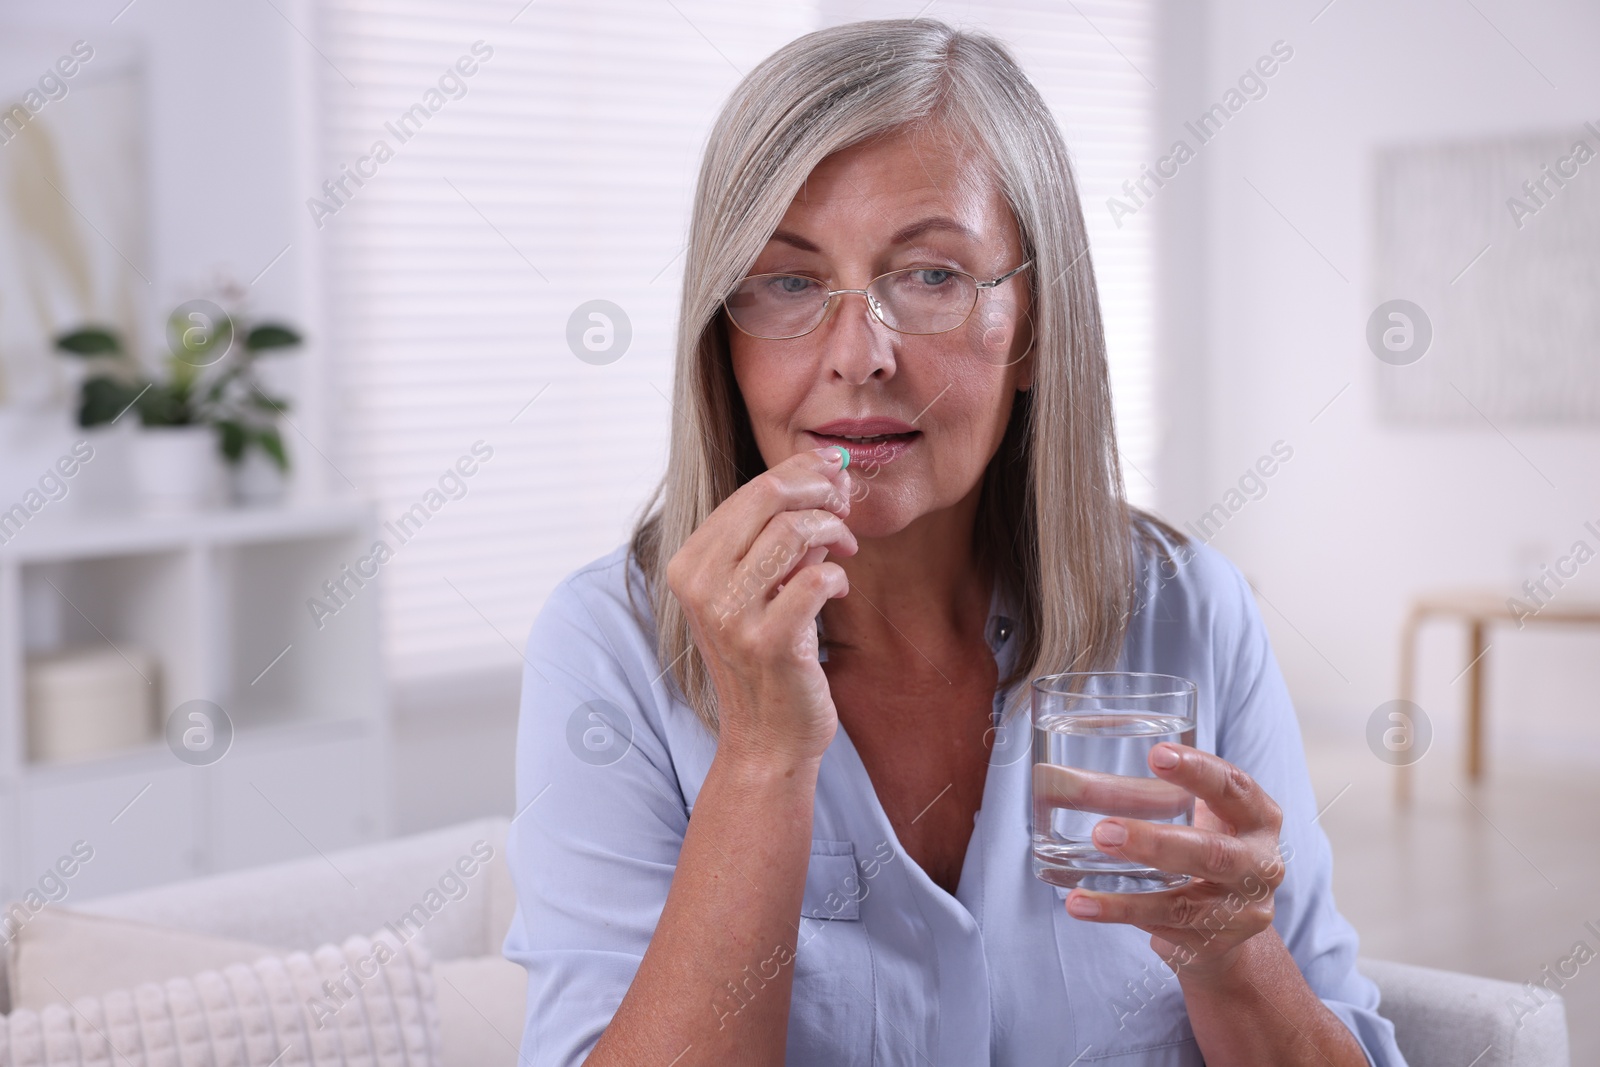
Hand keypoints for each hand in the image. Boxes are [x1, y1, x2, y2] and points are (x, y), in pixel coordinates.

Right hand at [665, 446, 857, 767]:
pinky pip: (816, 578)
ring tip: (844, 548)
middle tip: (845, 504)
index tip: (833, 476)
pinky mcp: (770, 642)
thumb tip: (821, 468)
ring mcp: (732, 616)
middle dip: (819, 490)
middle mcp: (700, 587)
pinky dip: (837, 575)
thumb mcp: (752, 590)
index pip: (749, 492)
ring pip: (793, 531)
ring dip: (832, 531)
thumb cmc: (765, 658)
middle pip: (768, 498)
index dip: (801, 473)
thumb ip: (773, 536)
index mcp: (688, 565)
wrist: (766, 738)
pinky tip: (838, 588)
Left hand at [1057, 743, 1286, 982]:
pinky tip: (1082, 906)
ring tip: (1077, 892)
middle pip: (1214, 854)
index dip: (1199, 770)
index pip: (1235, 788)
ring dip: (1128, 898)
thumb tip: (1065, 774)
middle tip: (1104, 831)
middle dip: (1157, 843)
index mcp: (1259, 820)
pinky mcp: (1215, 943)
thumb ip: (1161, 794)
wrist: (1232, 923)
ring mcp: (1241, 912)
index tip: (1155, 755)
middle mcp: (1260, 866)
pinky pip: (1162, 930)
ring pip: (1184, 905)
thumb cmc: (1207, 847)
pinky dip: (1119, 916)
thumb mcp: (1202, 815)